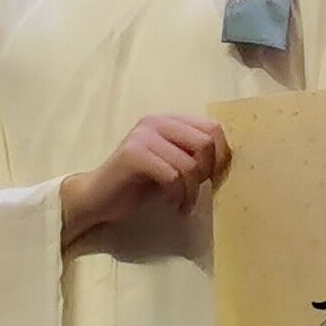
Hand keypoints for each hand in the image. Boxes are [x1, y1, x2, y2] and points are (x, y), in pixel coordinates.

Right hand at [61, 112, 234, 242]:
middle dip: (208, 173)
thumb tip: (228, 160)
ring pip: (190, 164)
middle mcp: (157, 121)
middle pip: (206, 142)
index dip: (222, 156)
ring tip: (183, 204)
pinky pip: (172, 176)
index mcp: (169, 120)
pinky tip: (172, 205)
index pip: (213, 128)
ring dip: (192, 192)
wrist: (97, 198)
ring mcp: (144, 136)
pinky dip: (178, 196)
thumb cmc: (139, 185)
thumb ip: (194, 155)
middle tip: (197, 191)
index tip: (213, 179)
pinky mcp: (133, 155)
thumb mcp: (173, 165)